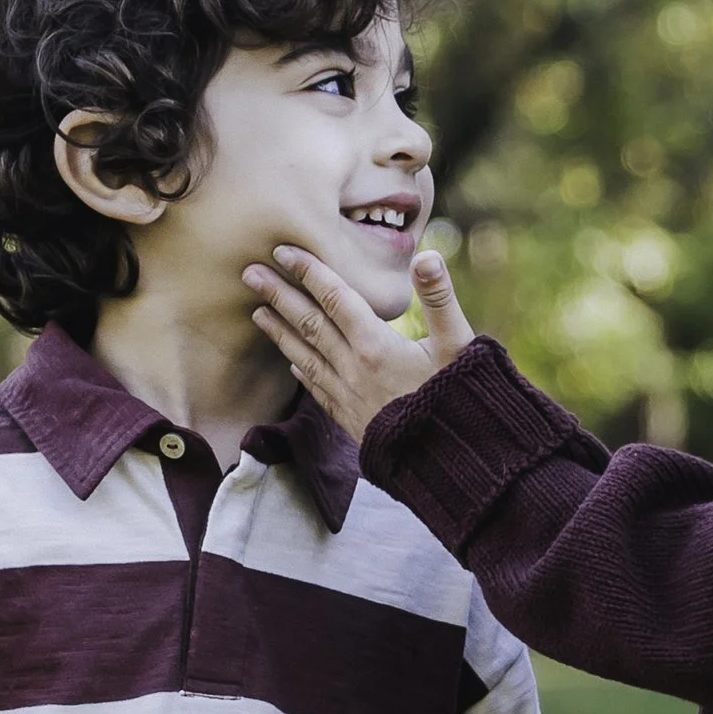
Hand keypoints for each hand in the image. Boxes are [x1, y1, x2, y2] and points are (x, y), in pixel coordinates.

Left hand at [245, 243, 475, 439]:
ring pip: (305, 357)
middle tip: (250, 273)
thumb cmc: (462, 400)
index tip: (284, 250)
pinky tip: (290, 362)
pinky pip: (318, 390)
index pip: (335, 298)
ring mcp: (349, 397)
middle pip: (310, 324)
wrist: (454, 463)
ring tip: (257, 312)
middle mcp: (354, 370)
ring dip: (280, 332)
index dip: (309, 271)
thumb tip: (426, 256)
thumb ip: (440, 298)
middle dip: (279, 296)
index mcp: (377, 346)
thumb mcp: (459, 345)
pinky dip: (301, 371)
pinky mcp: (352, 420)